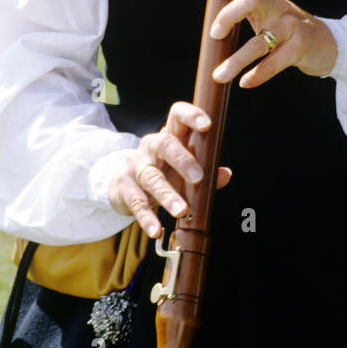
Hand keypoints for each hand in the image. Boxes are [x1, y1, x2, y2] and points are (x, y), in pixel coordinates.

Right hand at [109, 101, 230, 238]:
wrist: (120, 182)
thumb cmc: (161, 172)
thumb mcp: (182, 170)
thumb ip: (205, 171)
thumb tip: (226, 174)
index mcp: (169, 136)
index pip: (177, 116)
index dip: (191, 116)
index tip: (207, 125)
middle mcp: (150, 147)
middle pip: (164, 144)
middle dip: (182, 160)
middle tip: (198, 177)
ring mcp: (135, 166)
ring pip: (152, 178)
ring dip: (167, 195)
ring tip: (182, 210)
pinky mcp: (124, 187)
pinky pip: (137, 202)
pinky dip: (147, 218)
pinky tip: (157, 230)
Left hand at [209, 0, 337, 88]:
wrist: (329, 44)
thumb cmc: (289, 28)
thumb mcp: (271, 10)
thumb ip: (248, 7)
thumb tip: (211, 21)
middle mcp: (278, 7)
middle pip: (251, 2)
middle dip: (228, 16)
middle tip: (215, 35)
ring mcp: (290, 27)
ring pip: (258, 42)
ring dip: (236, 61)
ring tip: (219, 76)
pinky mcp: (299, 48)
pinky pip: (273, 63)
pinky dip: (257, 75)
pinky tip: (245, 83)